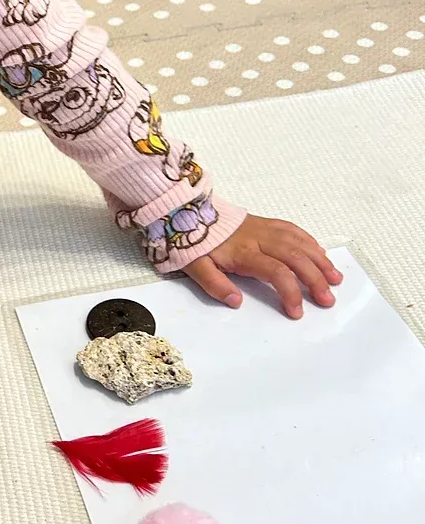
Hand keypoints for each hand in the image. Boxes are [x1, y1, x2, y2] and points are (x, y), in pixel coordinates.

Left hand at [183, 215, 341, 318]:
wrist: (189, 212)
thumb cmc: (194, 243)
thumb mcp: (195, 267)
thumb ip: (214, 285)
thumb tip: (236, 301)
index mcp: (243, 252)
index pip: (276, 272)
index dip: (290, 292)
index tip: (296, 311)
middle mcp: (260, 239)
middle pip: (296, 257)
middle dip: (315, 279)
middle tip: (327, 300)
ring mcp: (265, 229)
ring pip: (299, 242)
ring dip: (320, 261)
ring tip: (335, 279)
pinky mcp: (266, 223)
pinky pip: (294, 230)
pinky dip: (310, 242)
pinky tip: (320, 254)